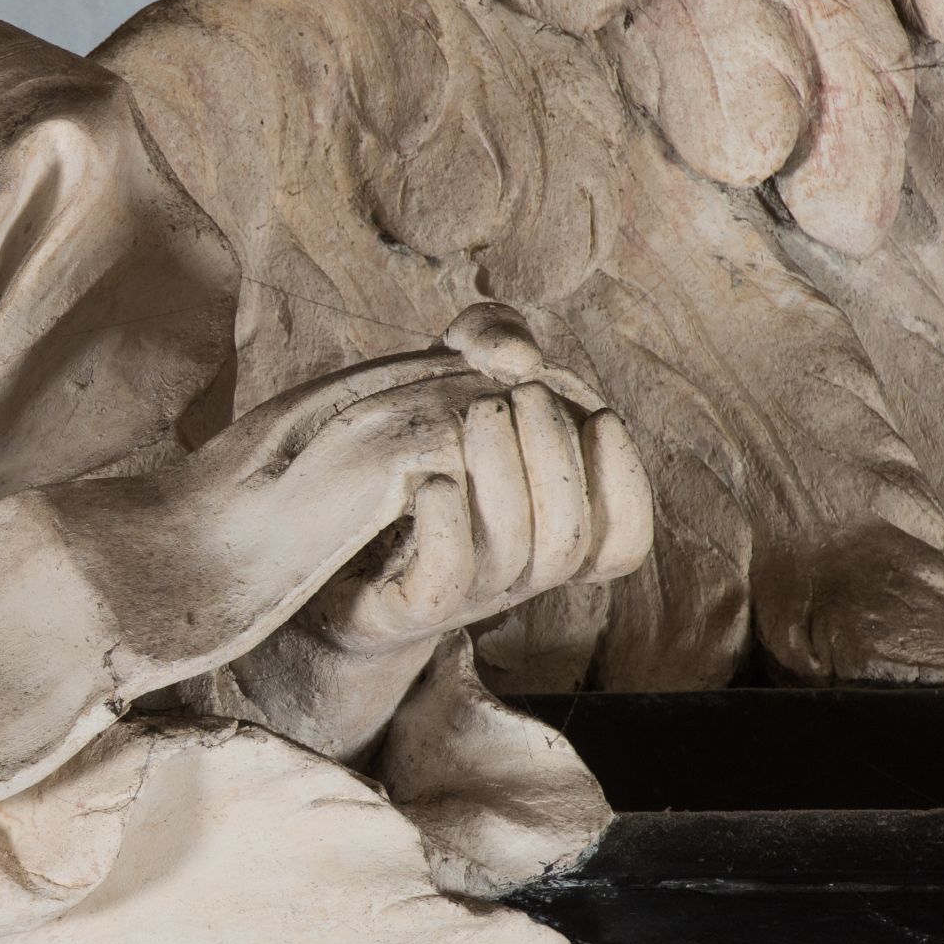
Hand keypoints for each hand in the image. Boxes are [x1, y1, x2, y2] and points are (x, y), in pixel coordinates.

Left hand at [305, 307, 652, 657]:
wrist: (317, 534)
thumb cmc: (405, 446)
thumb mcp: (449, 375)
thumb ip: (491, 338)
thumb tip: (523, 354)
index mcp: (544, 534)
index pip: (622, 542)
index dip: (626, 486)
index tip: (602, 417)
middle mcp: (515, 573)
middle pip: (567, 538)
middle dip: (558, 456)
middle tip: (525, 396)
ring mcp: (464, 595)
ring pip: (515, 552)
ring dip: (507, 474)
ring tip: (483, 413)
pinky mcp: (406, 605)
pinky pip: (445, 579)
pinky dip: (448, 525)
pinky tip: (434, 481)